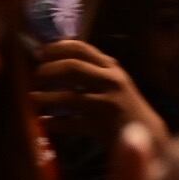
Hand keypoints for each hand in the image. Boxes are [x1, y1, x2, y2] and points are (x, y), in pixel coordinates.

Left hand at [32, 40, 169, 145]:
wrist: (146, 131)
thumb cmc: (122, 103)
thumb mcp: (112, 79)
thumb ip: (91, 68)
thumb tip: (53, 57)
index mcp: (110, 67)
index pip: (80, 48)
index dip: (55, 48)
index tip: (39, 53)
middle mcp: (111, 81)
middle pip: (73, 68)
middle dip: (48, 71)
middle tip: (35, 77)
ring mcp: (107, 104)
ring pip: (68, 97)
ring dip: (45, 97)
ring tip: (33, 99)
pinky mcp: (101, 126)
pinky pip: (70, 123)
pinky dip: (54, 123)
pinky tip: (44, 121)